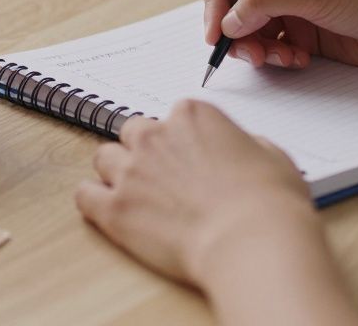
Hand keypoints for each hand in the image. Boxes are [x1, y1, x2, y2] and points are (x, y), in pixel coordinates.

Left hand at [75, 100, 318, 285]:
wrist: (252, 242)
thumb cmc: (268, 202)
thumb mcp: (272, 155)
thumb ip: (244, 143)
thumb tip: (238, 148)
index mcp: (193, 115)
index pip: (175, 117)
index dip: (183, 140)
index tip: (191, 157)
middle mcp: (156, 135)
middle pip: (134, 132)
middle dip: (146, 151)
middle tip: (163, 177)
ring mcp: (131, 171)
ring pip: (104, 158)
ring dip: (117, 172)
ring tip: (136, 195)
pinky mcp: (115, 209)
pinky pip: (84, 195)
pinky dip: (93, 201)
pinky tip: (107, 210)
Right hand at [199, 0, 357, 71]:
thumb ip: (263, 3)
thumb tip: (226, 22)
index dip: (212, 0)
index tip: (216, 32)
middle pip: (230, 6)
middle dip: (234, 32)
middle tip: (250, 54)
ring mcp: (292, 9)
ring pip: (248, 32)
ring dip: (257, 49)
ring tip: (280, 59)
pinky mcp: (304, 36)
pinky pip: (271, 50)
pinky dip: (277, 59)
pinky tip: (300, 60)